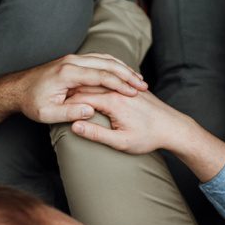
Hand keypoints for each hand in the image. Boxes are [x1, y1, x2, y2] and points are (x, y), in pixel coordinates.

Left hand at [17, 53, 146, 123]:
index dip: (119, 84)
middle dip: (127, 74)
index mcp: (68, 73)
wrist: (17, 88)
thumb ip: (69, 113)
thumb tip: (90, 111)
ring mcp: (73, 59)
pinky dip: (114, 65)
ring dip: (123, 69)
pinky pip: (99, 59)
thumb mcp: (47, 113)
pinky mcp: (74, 61)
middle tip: (143, 87)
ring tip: (139, 81)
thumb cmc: (32, 103)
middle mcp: (72, 62)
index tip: (134, 93)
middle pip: (107, 64)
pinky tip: (124, 74)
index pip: (100, 76)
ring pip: (105, 59)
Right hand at [66, 88, 190, 154]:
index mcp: (113, 101)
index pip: (80, 96)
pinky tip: (86, 89)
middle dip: (70, 91)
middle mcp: (118, 90)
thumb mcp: (120, 142)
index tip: (52, 106)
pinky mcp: (130, 87)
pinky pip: (108, 82)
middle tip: (54, 98)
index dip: (65, 101)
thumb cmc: (148, 138)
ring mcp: (125, 87)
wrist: (173, 128)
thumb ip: (96, 134)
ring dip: (81, 85)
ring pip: (97, 82)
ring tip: (66, 92)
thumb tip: (74, 126)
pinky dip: (95, 85)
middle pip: (87, 86)